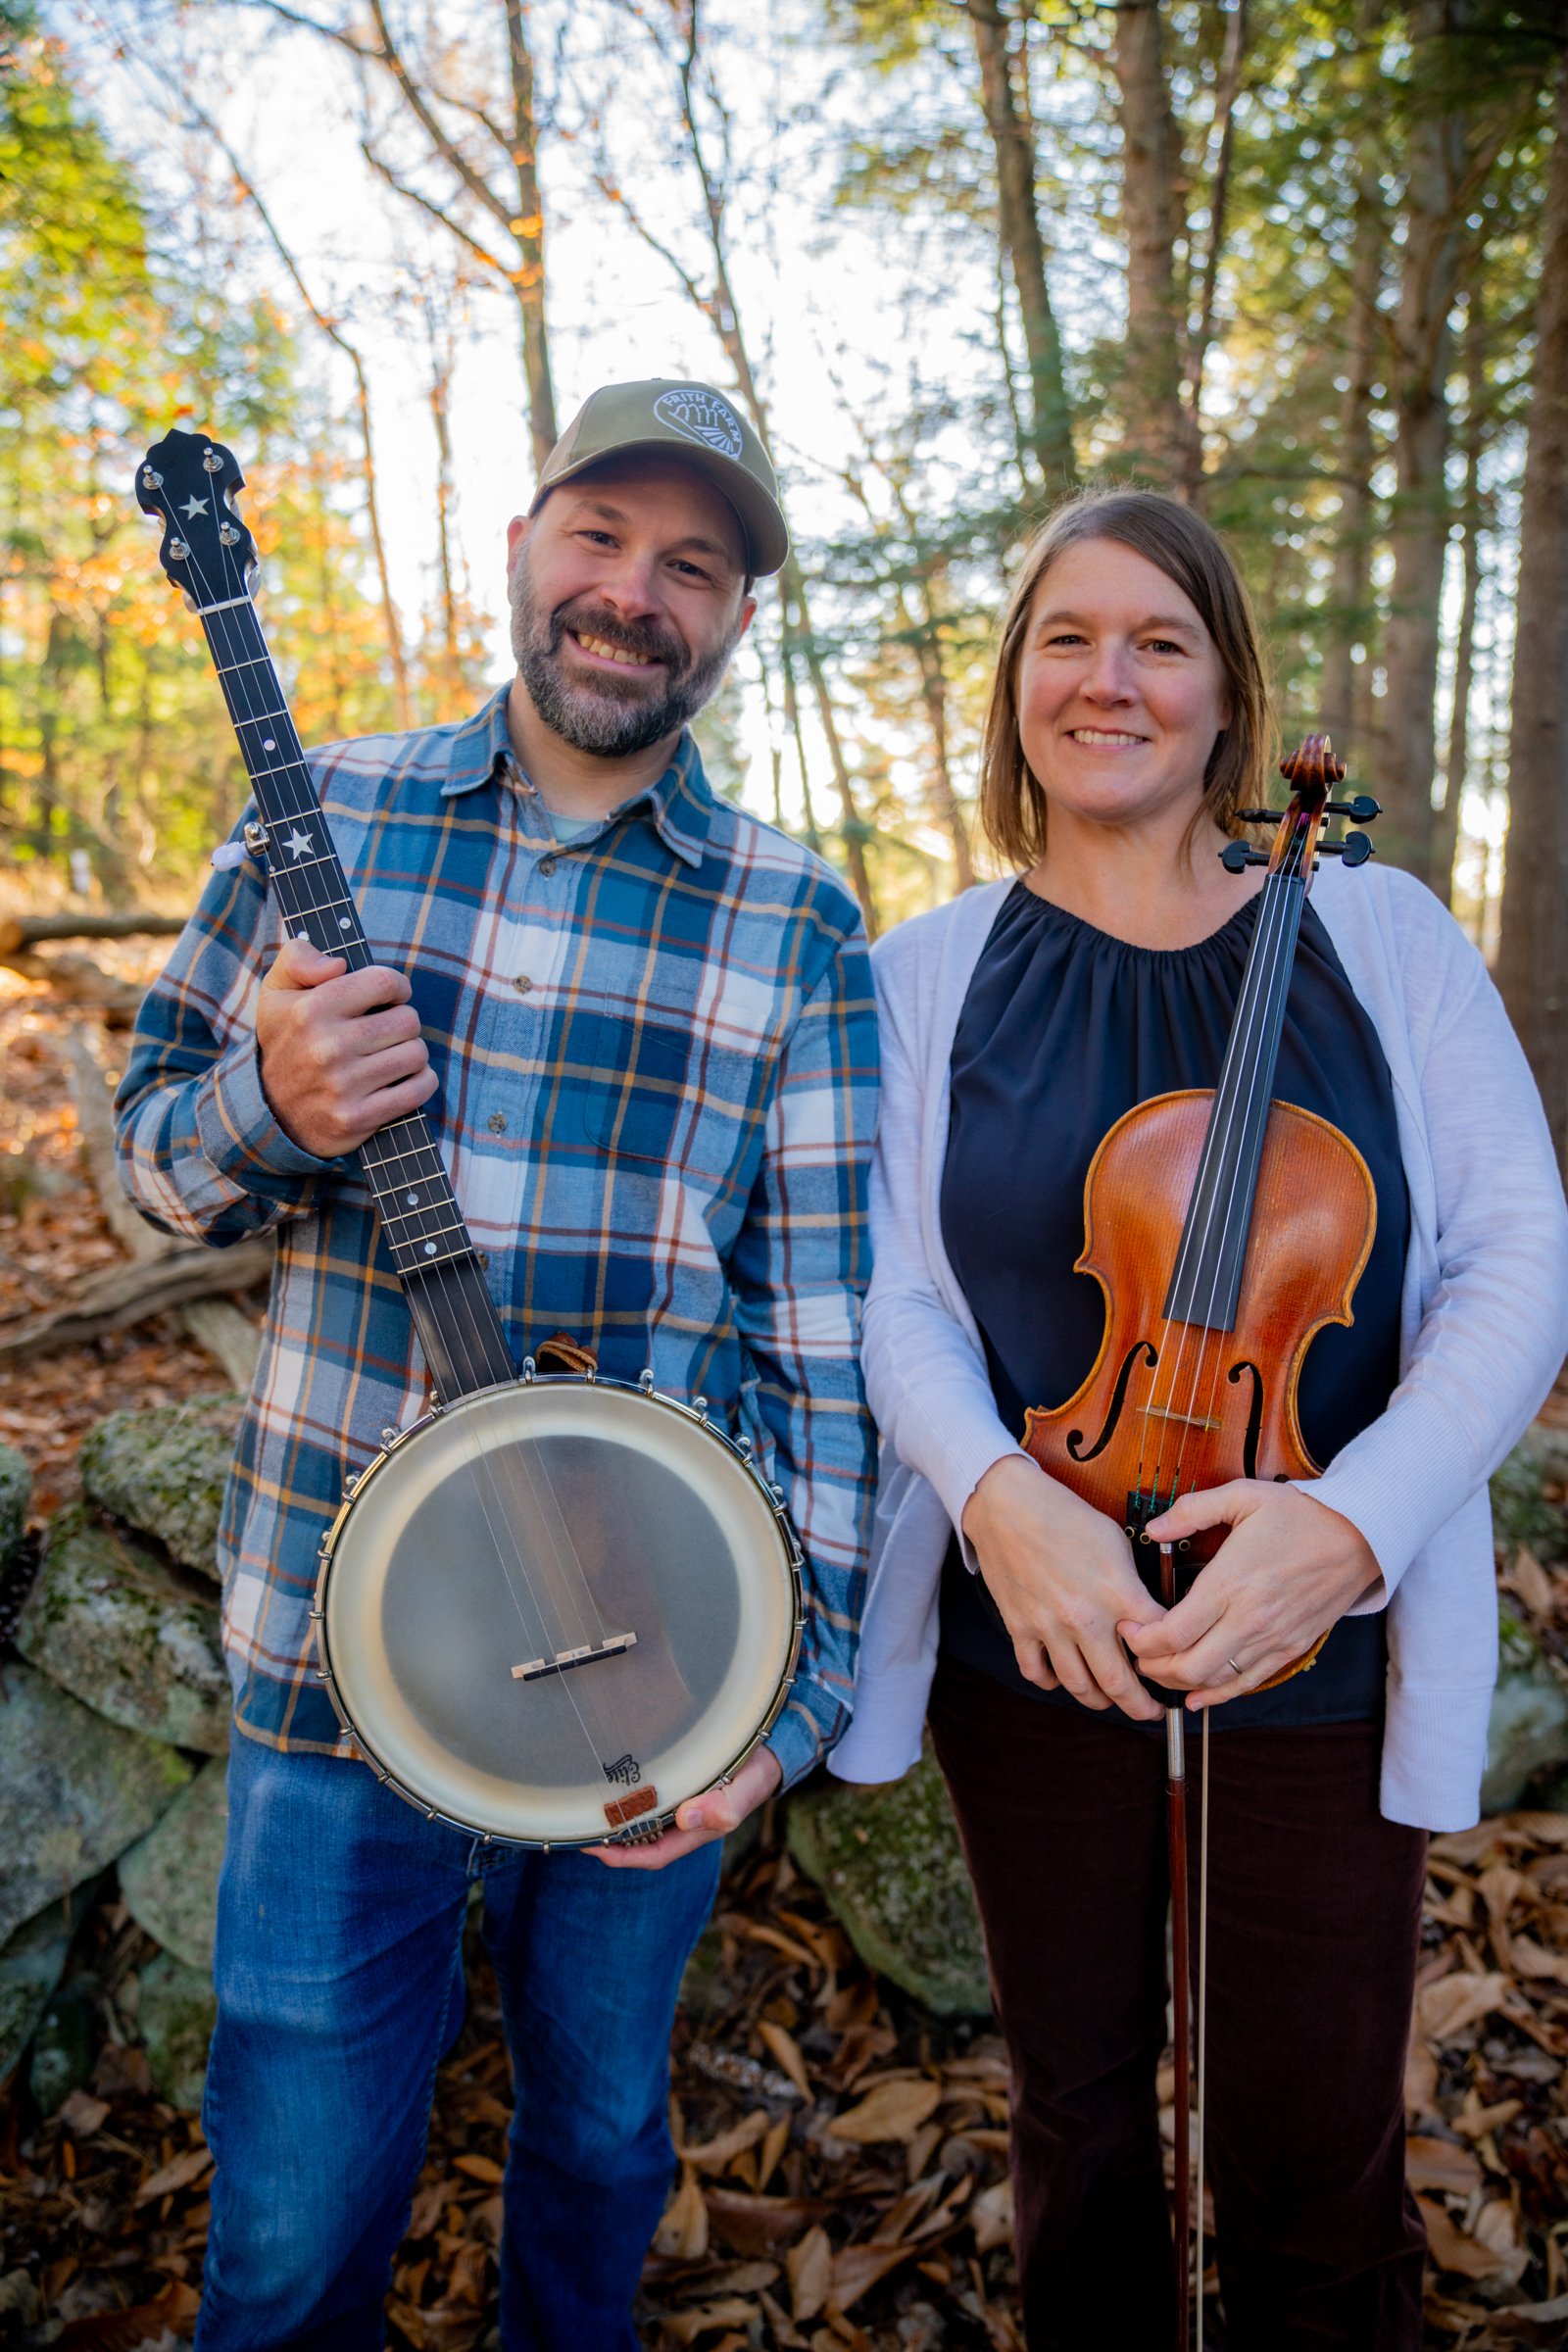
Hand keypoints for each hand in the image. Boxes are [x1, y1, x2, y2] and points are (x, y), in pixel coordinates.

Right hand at [254, 938, 436, 1157]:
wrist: (270, 1112)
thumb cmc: (287, 1041)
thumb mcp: (276, 991)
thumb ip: (298, 958)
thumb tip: (338, 965)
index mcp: (310, 1010)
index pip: (383, 982)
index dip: (396, 987)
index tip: (389, 998)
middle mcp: (326, 1047)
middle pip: (407, 1020)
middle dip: (403, 1022)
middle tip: (386, 1032)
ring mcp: (342, 1085)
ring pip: (416, 1054)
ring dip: (411, 1054)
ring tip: (391, 1056)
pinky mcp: (357, 1117)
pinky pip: (417, 1090)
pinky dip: (421, 1082)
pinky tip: (404, 1079)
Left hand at [590, 1744, 782, 1871]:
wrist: (770, 1752)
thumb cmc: (755, 1775)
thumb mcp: (743, 1791)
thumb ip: (721, 1807)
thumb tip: (686, 1819)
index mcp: (696, 1832)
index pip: (652, 1856)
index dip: (621, 1857)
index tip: (591, 1848)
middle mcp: (683, 1824)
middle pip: (640, 1843)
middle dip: (609, 1842)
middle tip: (575, 1827)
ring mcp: (681, 1808)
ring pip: (642, 1823)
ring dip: (616, 1821)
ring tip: (585, 1810)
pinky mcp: (679, 1788)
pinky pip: (649, 1801)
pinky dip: (629, 1801)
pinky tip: (612, 1787)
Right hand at [960, 1454, 1165, 1722]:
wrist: (1008, 1505)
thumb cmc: (1065, 1516)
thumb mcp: (1116, 1541)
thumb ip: (1134, 1585)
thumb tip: (1148, 1615)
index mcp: (1118, 1592)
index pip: (1159, 1644)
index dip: (1173, 1661)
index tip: (1177, 1668)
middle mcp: (1086, 1616)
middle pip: (1120, 1684)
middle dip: (1142, 1707)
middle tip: (1152, 1712)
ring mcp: (1050, 1626)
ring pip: (1080, 1687)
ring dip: (1100, 1701)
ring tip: (1111, 1699)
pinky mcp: (1020, 1628)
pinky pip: (1038, 1673)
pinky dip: (1053, 1682)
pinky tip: (1064, 1677)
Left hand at [1120, 1481, 1382, 1708]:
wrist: (1360, 1538)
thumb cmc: (1301, 1516)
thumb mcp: (1244, 1495)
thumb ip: (1192, 1510)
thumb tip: (1153, 1527)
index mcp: (1231, 1582)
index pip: (1173, 1631)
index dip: (1140, 1639)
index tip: (1126, 1628)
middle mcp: (1249, 1618)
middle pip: (1188, 1665)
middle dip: (1152, 1666)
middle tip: (1136, 1653)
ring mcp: (1272, 1639)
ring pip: (1215, 1681)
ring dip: (1179, 1681)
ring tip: (1159, 1668)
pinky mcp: (1289, 1649)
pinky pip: (1247, 1684)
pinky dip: (1217, 1695)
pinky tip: (1196, 1695)